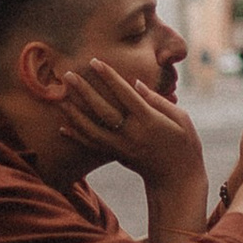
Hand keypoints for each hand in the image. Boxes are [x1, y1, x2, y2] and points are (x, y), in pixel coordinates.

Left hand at [61, 61, 209, 223]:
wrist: (177, 180)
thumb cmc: (184, 145)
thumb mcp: (181, 119)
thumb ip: (158, 100)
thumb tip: (136, 83)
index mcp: (149, 121)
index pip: (125, 95)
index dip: (109, 77)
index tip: (95, 62)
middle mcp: (132, 134)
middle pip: (102, 110)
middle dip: (84, 91)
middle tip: (68, 75)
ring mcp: (121, 147)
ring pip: (90, 129)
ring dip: (73, 113)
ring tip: (58, 97)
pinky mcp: (116, 155)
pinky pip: (92, 145)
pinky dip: (76, 136)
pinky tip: (62, 127)